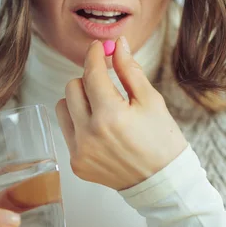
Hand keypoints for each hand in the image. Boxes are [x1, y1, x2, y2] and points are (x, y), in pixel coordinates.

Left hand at [55, 37, 187, 190]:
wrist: (163, 182)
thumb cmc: (162, 141)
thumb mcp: (151, 101)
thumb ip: (129, 70)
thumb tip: (117, 44)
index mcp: (111, 115)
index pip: (91, 73)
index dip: (94, 55)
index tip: (98, 47)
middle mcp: (89, 134)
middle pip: (72, 87)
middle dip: (88, 79)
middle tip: (106, 84)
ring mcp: (80, 151)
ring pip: (62, 108)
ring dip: (78, 101)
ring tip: (101, 108)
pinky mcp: (76, 164)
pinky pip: (68, 132)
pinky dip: (80, 124)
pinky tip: (101, 130)